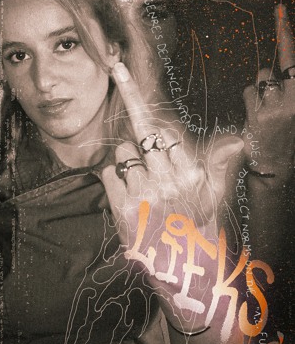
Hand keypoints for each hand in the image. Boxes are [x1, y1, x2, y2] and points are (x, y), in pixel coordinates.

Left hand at [101, 62, 242, 326]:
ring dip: (130, 160)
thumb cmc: (201, 232)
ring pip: (123, 152)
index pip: (162, 125)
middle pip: (141, 132)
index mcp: (193, 172)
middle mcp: (167, 180)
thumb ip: (223, 164)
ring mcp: (142, 195)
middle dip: (137, 123)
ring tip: (145, 182)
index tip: (118, 67)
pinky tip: (130, 194)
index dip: (136, 94)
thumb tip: (236, 141)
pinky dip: (114, 178)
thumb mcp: (218, 197)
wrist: (185, 277)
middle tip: (132, 108)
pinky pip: (107, 174)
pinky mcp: (121, 210)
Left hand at [243, 4, 294, 180]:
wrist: (277, 169)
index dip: (286, 34)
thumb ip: (290, 89)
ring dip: (261, 89)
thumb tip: (283, 71)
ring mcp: (275, 108)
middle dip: (272, 72)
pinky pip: (249, 92)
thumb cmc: (290, 138)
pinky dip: (250, 99)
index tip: (280, 12)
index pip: (294, 61)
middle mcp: (294, 101)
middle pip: (275, 68)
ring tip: (266, 110)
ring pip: (261, 79)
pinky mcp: (257, 115)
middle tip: (274, 59)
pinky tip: (256, 115)